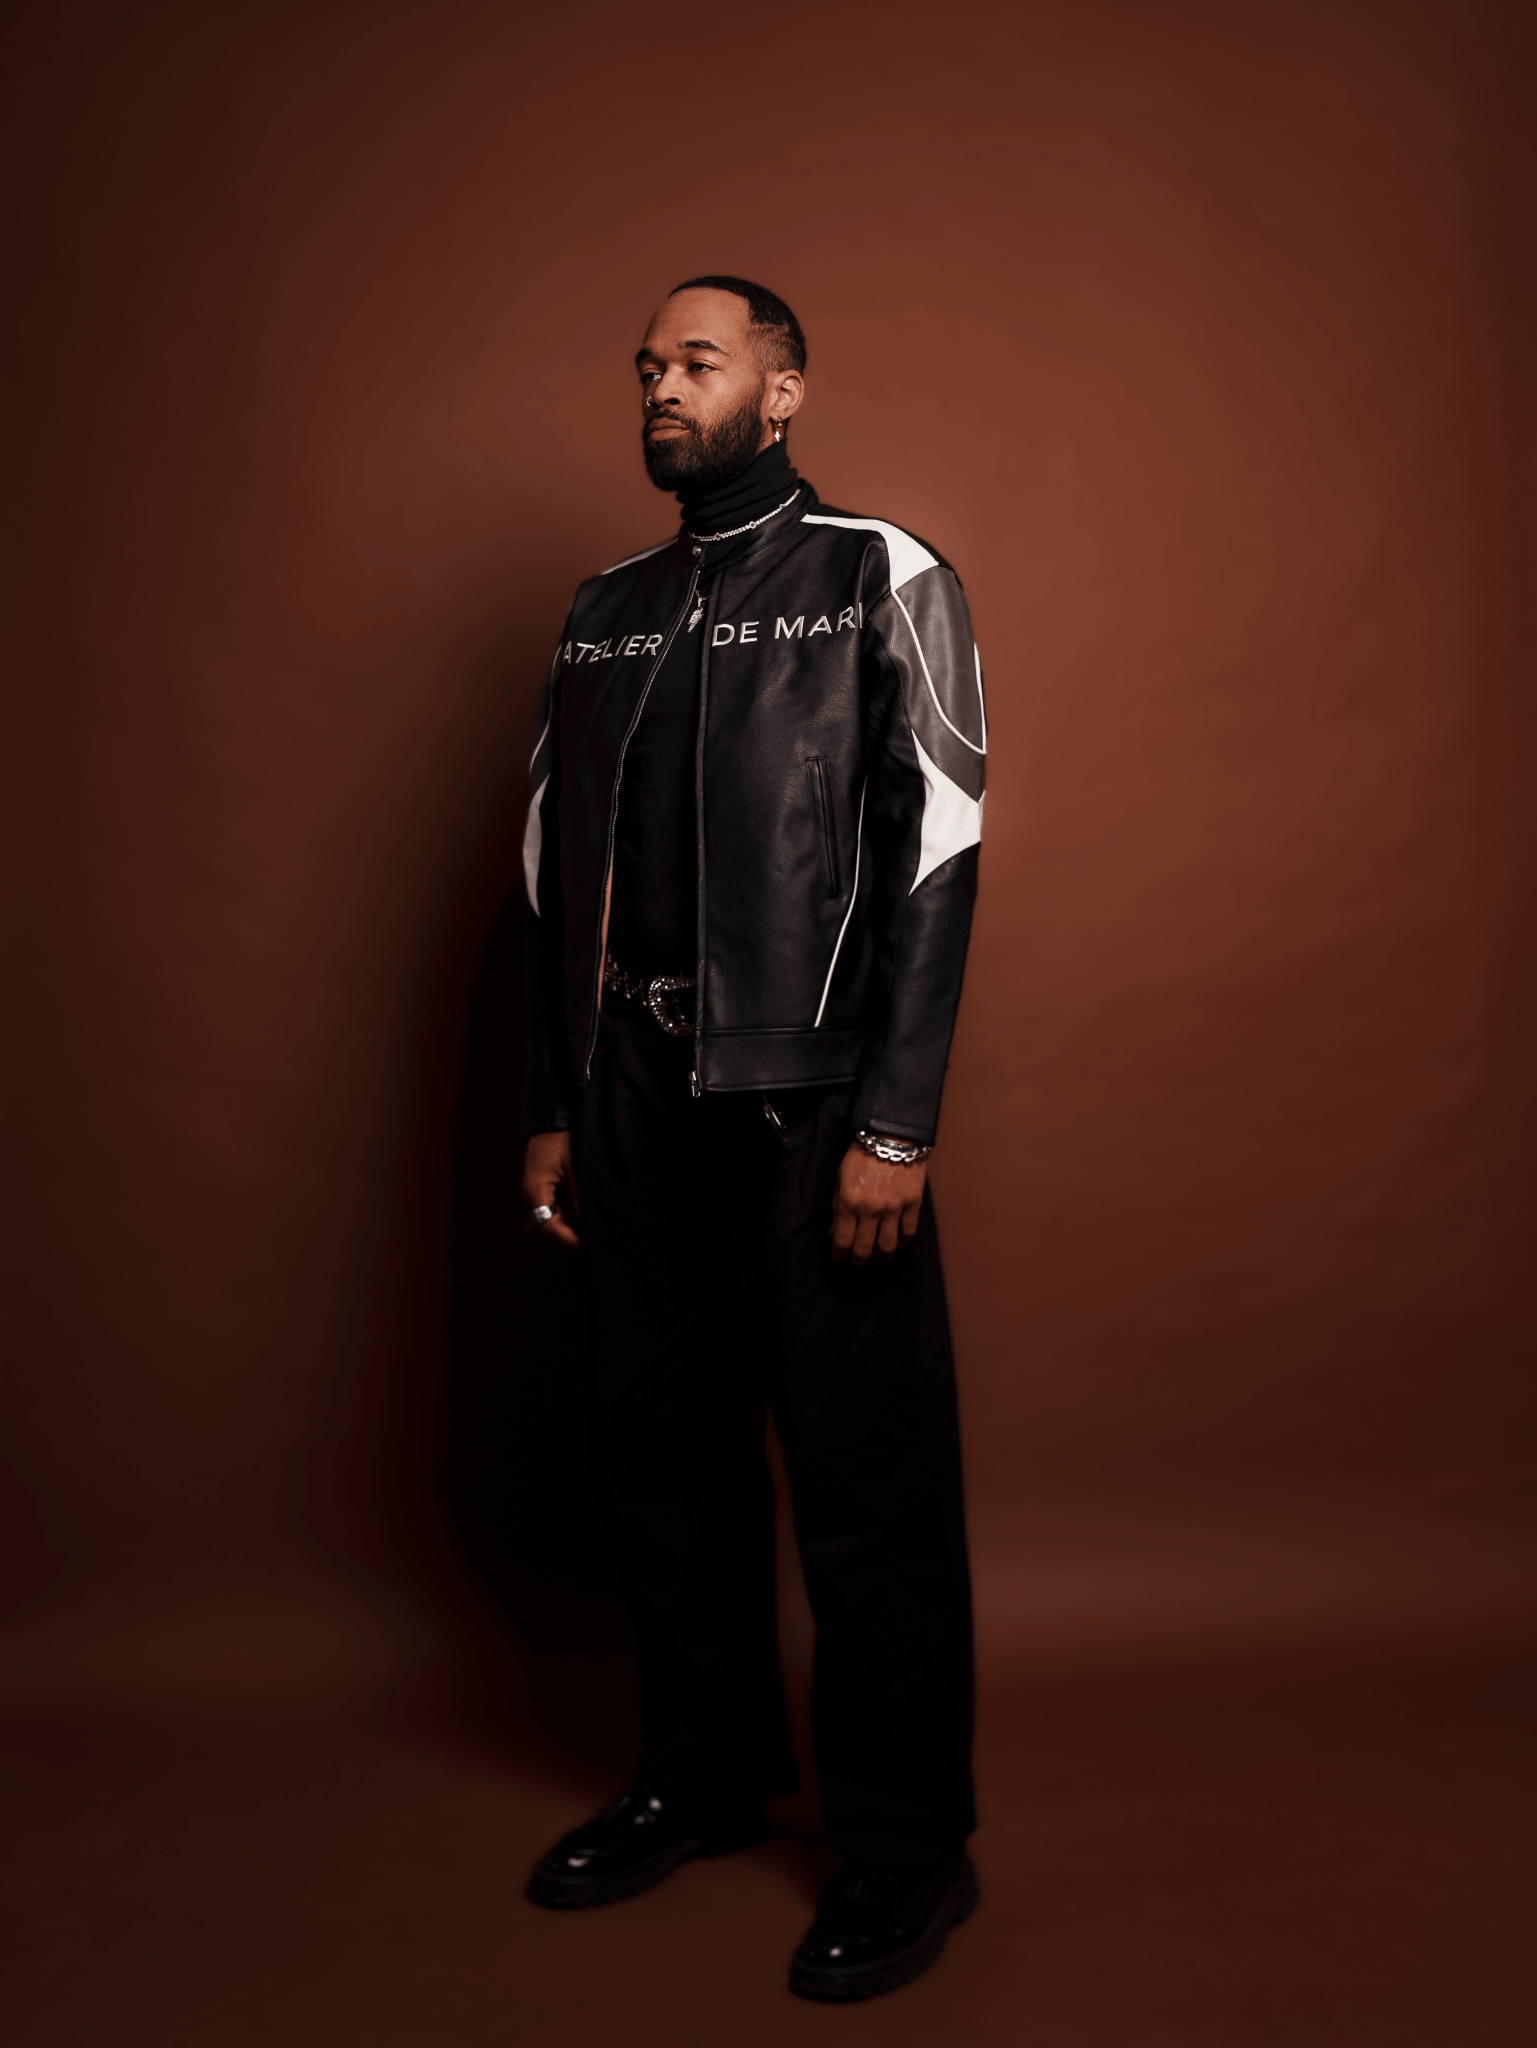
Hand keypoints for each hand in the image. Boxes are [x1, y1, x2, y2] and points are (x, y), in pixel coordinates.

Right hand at [522, 1129, 580, 1249]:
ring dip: (565, 1223)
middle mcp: (530, 1189)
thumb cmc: (563, 1134)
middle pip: (547, 1222)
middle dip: (567, 1234)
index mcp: (536, 1188)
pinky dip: (560, 1212)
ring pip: (548, 1213)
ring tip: (586, 1233)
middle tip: (590, 1242)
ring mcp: (533, 1184)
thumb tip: (587, 1220)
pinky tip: (572, 1219)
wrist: (551, 1110)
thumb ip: (580, 1196)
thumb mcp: (576, 1166)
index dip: (567, 1239)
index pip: (549, 1225)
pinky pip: (548, 1201)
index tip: (586, 1245)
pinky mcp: (540, 1177)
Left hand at [831, 1140, 925, 1266]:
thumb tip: (835, 1229)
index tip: (838, 1262)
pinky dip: (902, 1242)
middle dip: (857, 1262)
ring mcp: (893, 1208)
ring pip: (887, 1247)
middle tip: (856, 1265)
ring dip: (881, 1258)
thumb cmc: (863, 1153)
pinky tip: (896, 1243)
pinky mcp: (912, 1204)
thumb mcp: (840, 1176)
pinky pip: (908, 1232)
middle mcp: (870, 1208)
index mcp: (848, 1201)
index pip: (841, 1240)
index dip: (838, 1256)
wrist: (892, 1134)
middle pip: (863, 1249)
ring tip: (878, 1259)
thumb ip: (836, 1203)